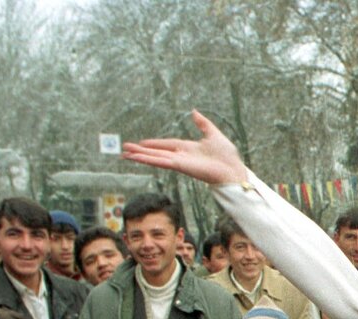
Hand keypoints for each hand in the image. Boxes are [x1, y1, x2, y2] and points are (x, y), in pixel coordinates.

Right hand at [122, 110, 248, 184]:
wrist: (232, 168)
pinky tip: (137, 158)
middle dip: (141, 151)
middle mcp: (181, 156)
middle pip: (157, 152)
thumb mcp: (213, 134)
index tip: (142, 143)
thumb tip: (194, 112)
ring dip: (140, 156)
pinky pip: (161, 162)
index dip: (154, 144)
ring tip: (125, 155)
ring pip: (155, 158)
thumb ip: (203, 124)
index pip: (167, 145)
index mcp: (188, 148)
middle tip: (126, 149)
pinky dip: (149, 160)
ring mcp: (179, 162)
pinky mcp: (180, 166)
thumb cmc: (227, 155)